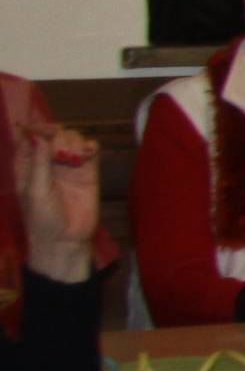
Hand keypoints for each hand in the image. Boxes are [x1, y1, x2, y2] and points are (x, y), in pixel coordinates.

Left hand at [14, 124, 97, 281]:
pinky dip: (90, 146)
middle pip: (54, 134)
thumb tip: (39, 137)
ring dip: (74, 142)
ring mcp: (69, 165)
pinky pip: (91, 150)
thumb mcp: (35, 190)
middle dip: (59, 137)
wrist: (66, 240)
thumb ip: (38, 163)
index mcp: (28, 165)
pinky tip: (88, 154)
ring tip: (75, 158)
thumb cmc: (42, 218)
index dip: (38, 130)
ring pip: (72, 138)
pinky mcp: (88, 171)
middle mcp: (48, 162)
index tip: (46, 132)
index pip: (31, 138)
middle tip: (61, 152)